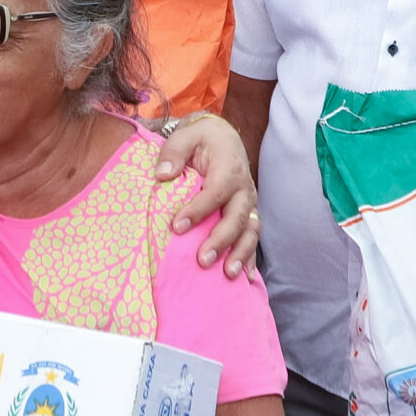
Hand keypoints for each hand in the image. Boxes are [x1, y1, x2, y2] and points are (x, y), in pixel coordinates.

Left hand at [153, 114, 258, 277]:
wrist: (224, 138)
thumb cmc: (201, 139)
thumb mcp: (185, 136)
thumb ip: (173, 152)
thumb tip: (162, 175)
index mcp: (229, 168)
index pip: (215, 192)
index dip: (198, 211)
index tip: (177, 227)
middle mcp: (244, 188)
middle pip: (236, 217)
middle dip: (221, 240)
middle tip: (203, 260)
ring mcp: (249, 203)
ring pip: (249, 231)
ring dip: (241, 254)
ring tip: (228, 274)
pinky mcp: (249, 214)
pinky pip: (253, 238)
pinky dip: (251, 258)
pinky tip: (246, 279)